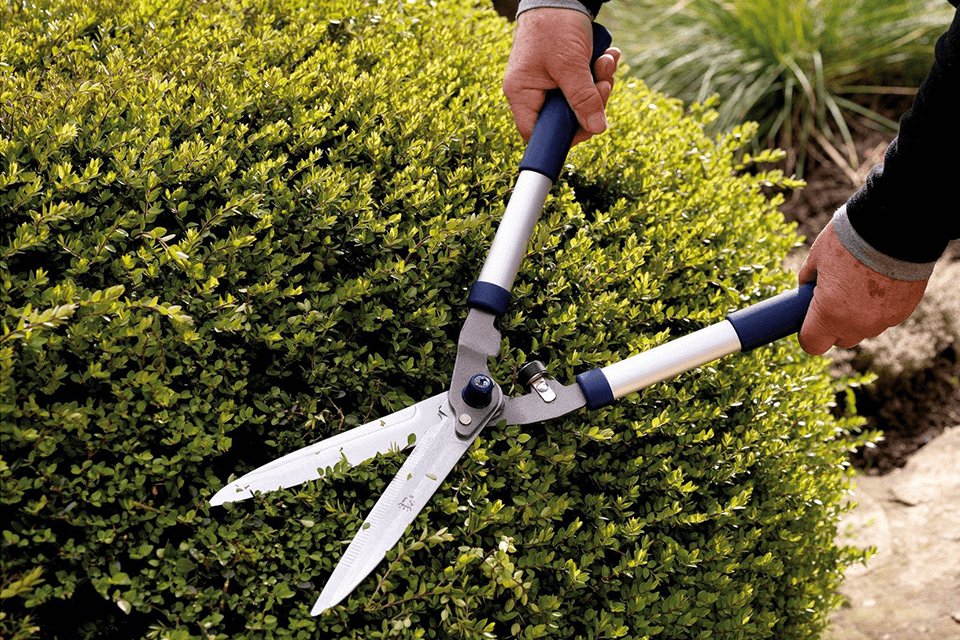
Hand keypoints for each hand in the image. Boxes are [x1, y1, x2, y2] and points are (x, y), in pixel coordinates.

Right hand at [503, 8, 620, 145]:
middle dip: (591, 102)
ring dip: (599, 84)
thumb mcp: (570, 64)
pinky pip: (584, 86)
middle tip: (605, 84)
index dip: (563, 136)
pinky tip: (605, 55)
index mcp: (522, 94)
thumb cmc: (555, 26)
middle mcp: (533, 93)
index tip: (588, 127)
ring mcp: (548, 85)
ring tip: (606, 60)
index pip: (536, 133)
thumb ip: (583, 98)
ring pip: (579, 103)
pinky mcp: (564, 75)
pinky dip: (598, 73)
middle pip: (564, 119)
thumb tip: (597, 129)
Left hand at [797, 220, 927, 354]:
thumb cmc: (849, 239)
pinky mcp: (904, 311)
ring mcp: (883, 320)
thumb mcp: (816, 256)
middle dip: (833, 325)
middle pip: (840, 340)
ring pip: (864, 329)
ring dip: (857, 317)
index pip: (812, 344)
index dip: (807, 334)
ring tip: (857, 286)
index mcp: (829, 314)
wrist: (896, 225)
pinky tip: (879, 283)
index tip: (807, 321)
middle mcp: (857, 324)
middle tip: (831, 299)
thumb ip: (808, 278)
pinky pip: (884, 318)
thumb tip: (805, 287)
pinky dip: (879, 308)